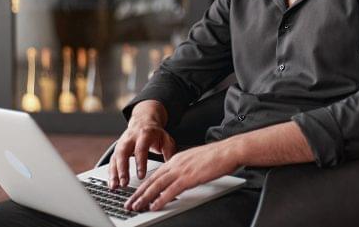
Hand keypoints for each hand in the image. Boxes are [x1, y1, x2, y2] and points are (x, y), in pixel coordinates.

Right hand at [109, 100, 175, 188]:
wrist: (143, 121)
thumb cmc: (155, 133)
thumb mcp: (166, 139)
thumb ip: (169, 152)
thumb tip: (172, 168)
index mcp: (144, 134)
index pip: (141, 149)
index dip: (140, 163)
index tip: (141, 176)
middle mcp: (130, 138)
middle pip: (123, 152)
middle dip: (122, 169)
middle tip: (124, 183)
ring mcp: (122, 143)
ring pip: (115, 157)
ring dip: (114, 173)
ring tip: (115, 186)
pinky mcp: (117, 149)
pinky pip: (112, 161)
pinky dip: (111, 173)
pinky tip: (112, 184)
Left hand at [124, 140, 240, 211]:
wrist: (229, 151)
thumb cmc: (217, 156)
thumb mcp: (195, 161)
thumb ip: (184, 169)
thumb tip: (179, 180)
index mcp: (176, 159)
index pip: (155, 174)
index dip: (143, 186)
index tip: (135, 194)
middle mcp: (175, 163)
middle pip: (152, 180)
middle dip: (138, 193)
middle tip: (129, 204)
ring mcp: (181, 170)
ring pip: (157, 186)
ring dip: (144, 198)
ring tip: (136, 207)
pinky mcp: (189, 178)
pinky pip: (171, 191)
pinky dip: (160, 199)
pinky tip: (154, 206)